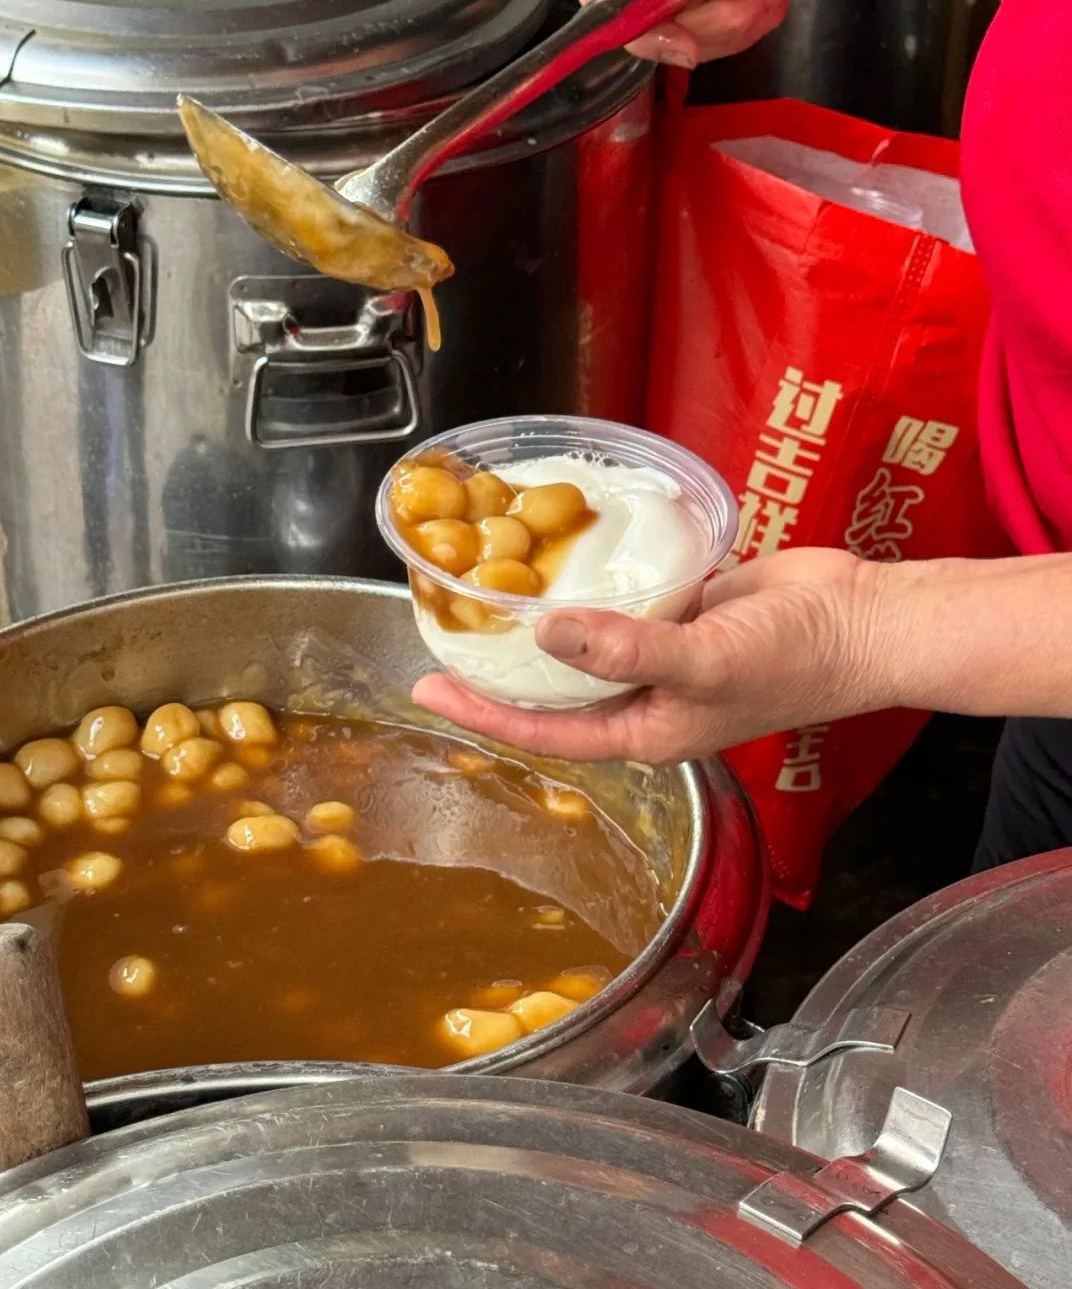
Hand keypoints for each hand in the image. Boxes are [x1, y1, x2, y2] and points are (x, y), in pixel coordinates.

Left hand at [413, 548, 891, 763]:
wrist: (859, 618)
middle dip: (501, 669)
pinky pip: (623, 602)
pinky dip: (592, 585)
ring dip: (544, 624)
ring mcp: (665, 653)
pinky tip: (558, 558)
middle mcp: (647, 697)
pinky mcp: (683, 610)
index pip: (545, 730)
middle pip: (557, 689)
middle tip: (447, 634)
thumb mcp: (702, 661)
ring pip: (588, 642)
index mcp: (645, 729)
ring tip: (489, 593)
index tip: (429, 690)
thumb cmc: (792, 659)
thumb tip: (544, 632)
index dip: (484, 712)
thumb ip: (624, 651)